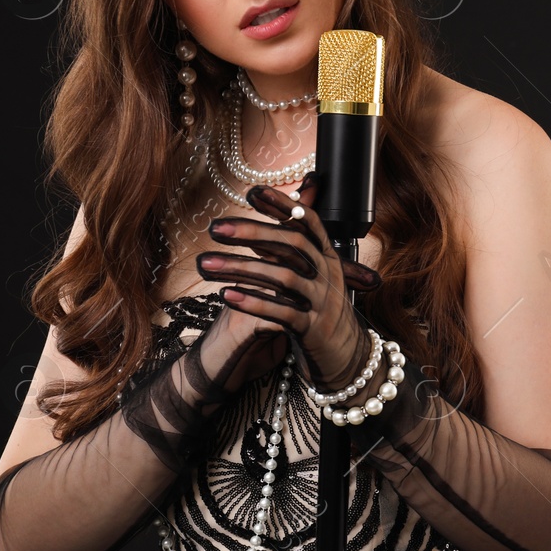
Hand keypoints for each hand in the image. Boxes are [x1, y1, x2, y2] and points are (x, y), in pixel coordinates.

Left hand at [196, 173, 382, 390]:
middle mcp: (328, 275)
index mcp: (328, 257)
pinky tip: (226, 296)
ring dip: (240, 269)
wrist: (345, 359)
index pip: (307, 222)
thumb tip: (283, 210)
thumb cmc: (319, 310)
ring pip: (282, 278)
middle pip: (292, 245)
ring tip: (205, 265)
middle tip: (214, 228)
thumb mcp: (313, 275)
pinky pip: (282, 313)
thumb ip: (296, 246)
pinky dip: (254, 303)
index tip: (252, 191)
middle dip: (252, 233)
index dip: (283, 205)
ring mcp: (322, 302)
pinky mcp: (313, 330)